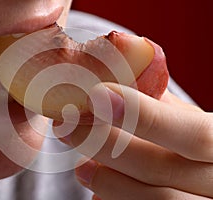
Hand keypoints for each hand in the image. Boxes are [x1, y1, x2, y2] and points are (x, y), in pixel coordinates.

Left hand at [57, 82, 212, 198]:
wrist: (207, 183)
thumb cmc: (194, 148)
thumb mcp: (187, 122)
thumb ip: (159, 105)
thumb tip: (114, 77)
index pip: (193, 133)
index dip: (143, 115)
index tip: (97, 95)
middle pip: (159, 169)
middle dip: (106, 146)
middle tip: (68, 129)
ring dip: (107, 180)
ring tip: (81, 167)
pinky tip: (101, 192)